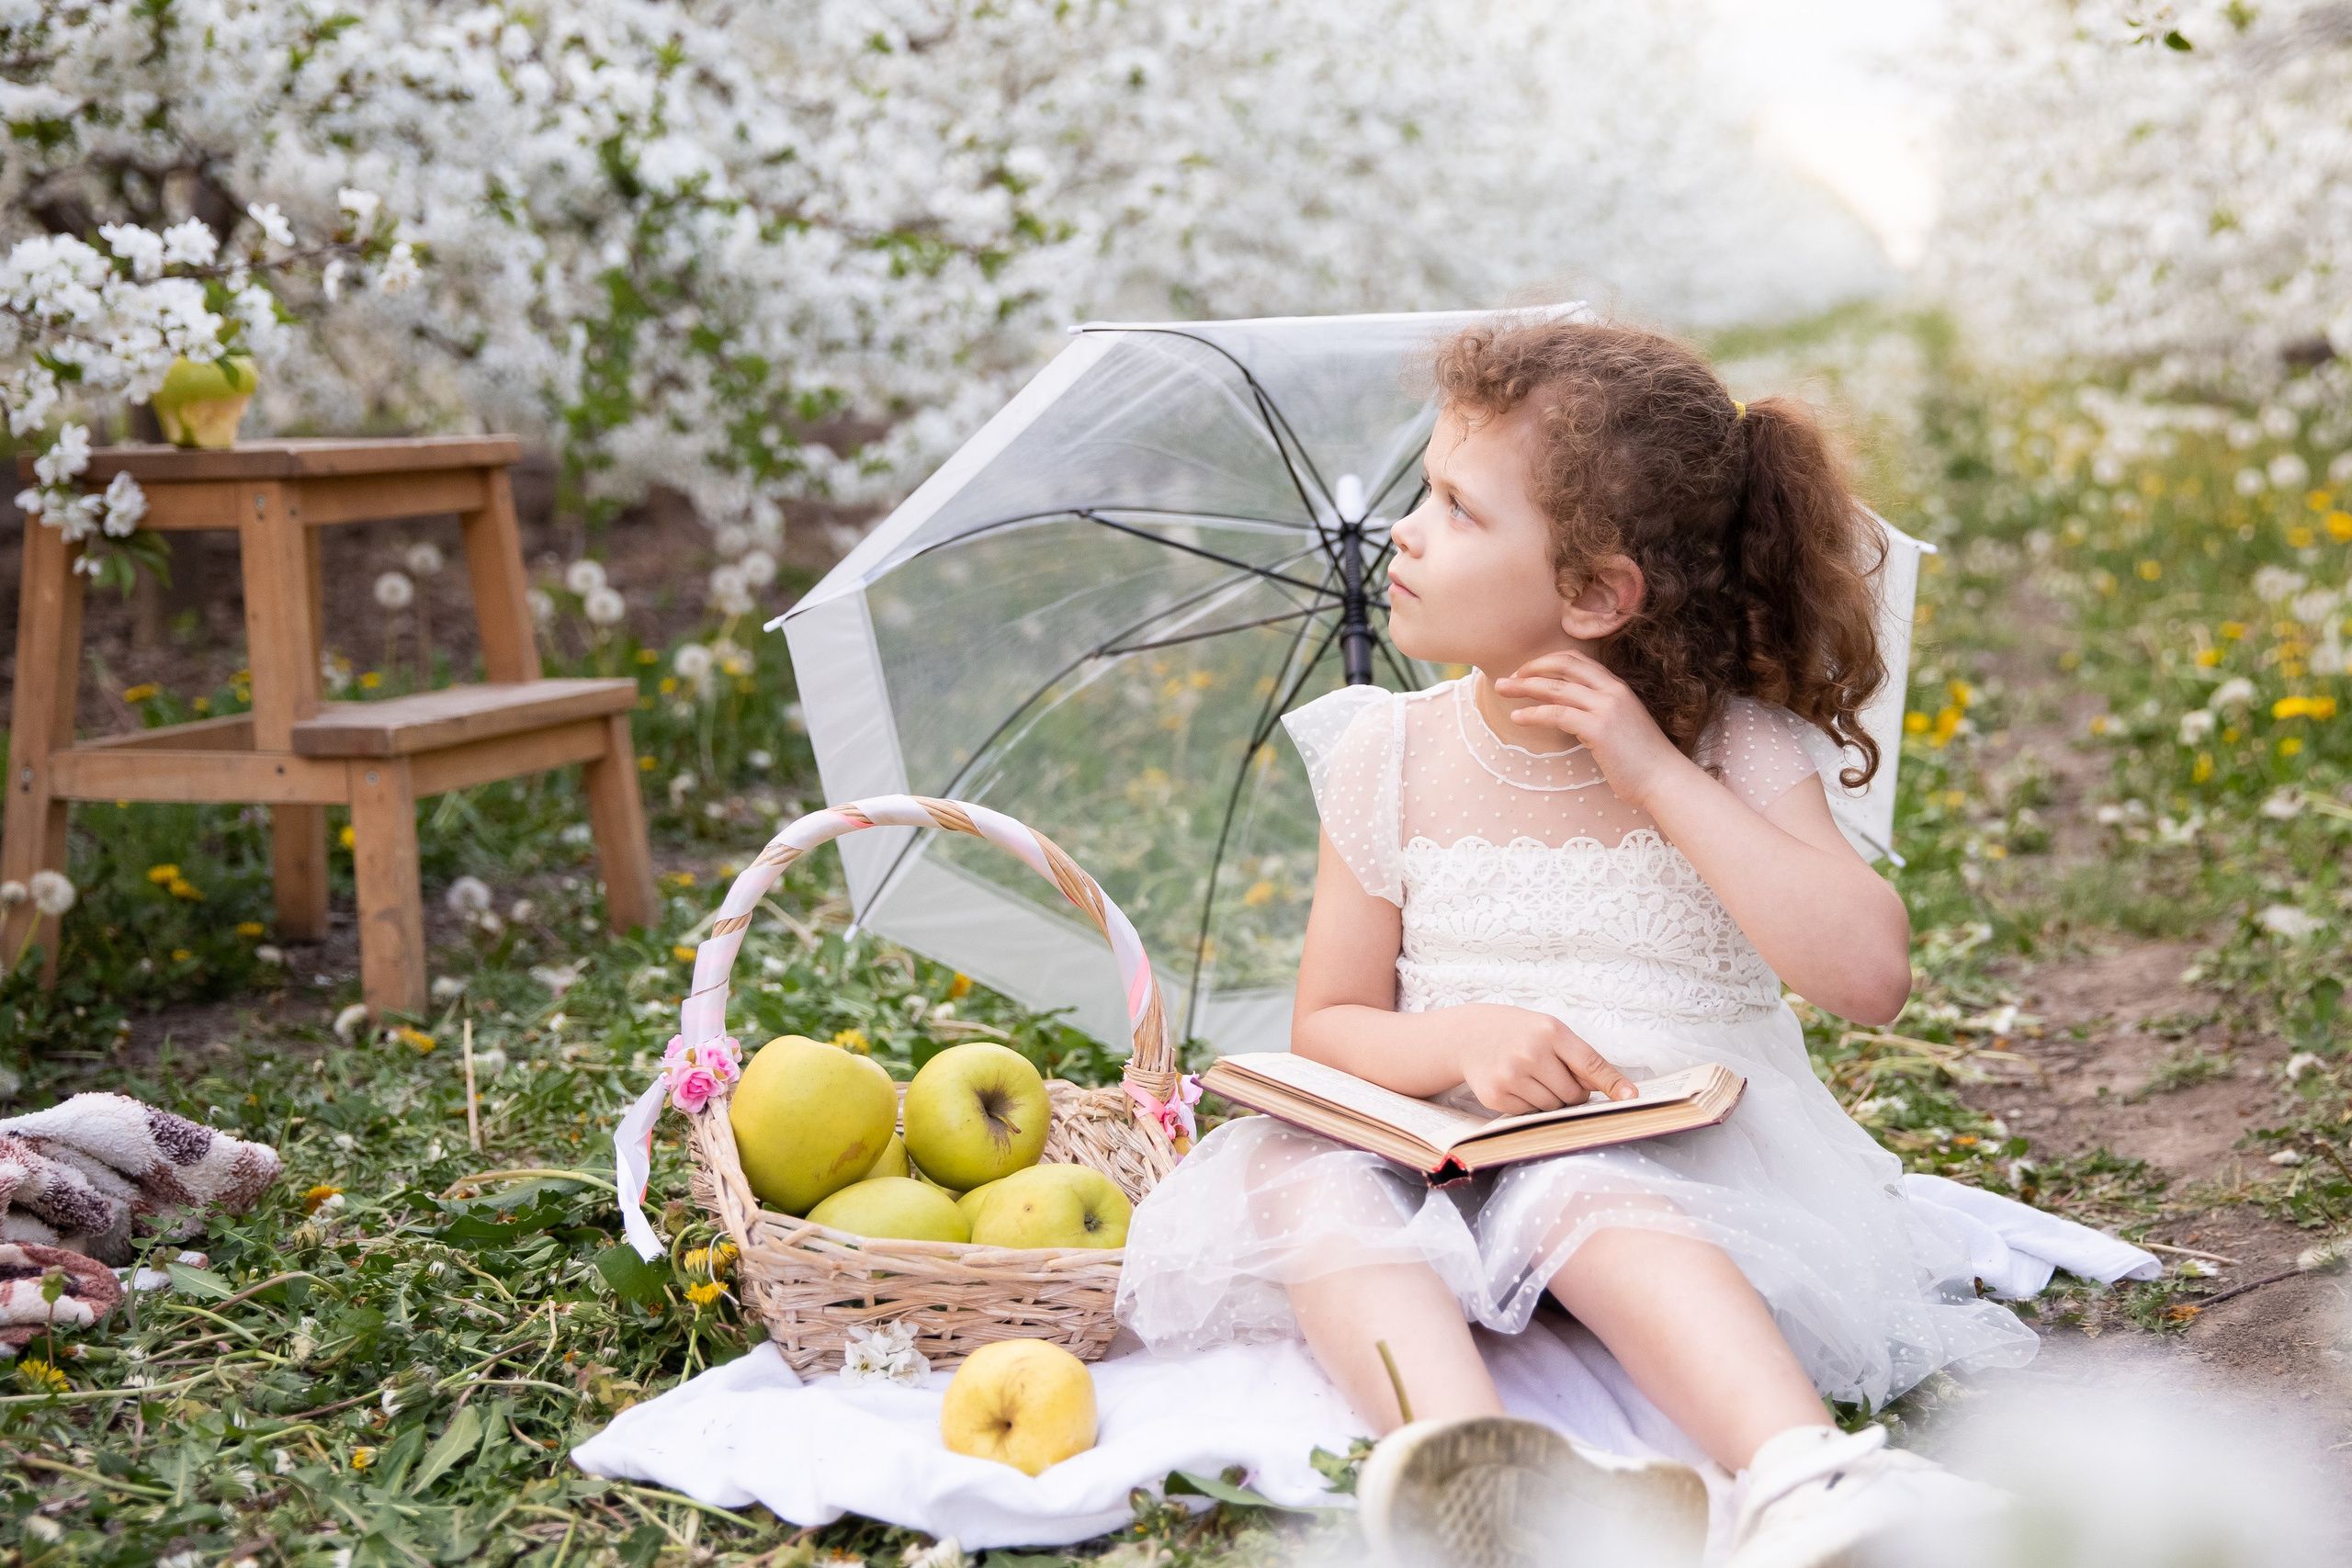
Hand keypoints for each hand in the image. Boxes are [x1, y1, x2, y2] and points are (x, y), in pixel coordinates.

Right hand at [1449, 1005, 1637, 1113]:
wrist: (1469, 1035)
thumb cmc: (1519, 1033)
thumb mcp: (1549, 1031)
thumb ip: (1577, 1057)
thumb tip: (1606, 1089)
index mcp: (1551, 1032)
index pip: (1590, 1064)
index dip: (1613, 1083)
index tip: (1631, 1098)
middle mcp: (1531, 1053)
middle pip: (1574, 1094)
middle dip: (1570, 1092)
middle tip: (1552, 1074)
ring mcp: (1511, 1076)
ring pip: (1553, 1107)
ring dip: (1549, 1099)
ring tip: (1530, 1077)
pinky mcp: (1496, 1096)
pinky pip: (1530, 1114)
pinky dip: (1527, 1105)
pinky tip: (1514, 1085)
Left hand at [1492, 650, 1686, 810]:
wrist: (1664, 779)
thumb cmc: (1641, 760)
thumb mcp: (1620, 726)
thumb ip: (1597, 713)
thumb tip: (1569, 714)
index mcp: (1617, 687)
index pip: (1577, 660)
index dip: (1548, 661)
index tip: (1527, 671)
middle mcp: (1612, 691)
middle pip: (1563, 665)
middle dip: (1531, 667)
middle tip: (1508, 677)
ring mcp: (1606, 707)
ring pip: (1556, 687)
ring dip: (1524, 686)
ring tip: (1501, 690)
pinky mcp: (1599, 728)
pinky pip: (1557, 714)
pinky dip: (1533, 713)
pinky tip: (1518, 717)